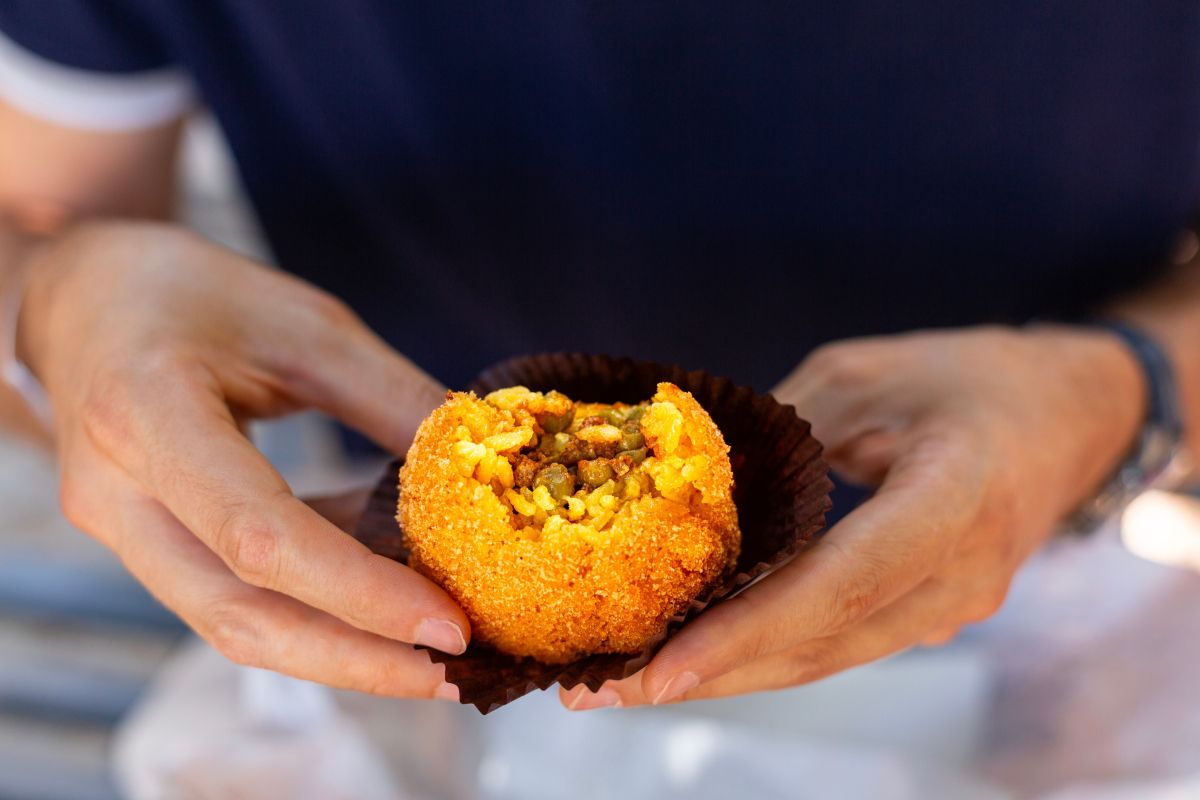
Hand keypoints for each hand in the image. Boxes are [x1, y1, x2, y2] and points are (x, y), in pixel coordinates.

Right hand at [21, 221, 466, 699]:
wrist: (85, 297)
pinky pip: (229, 595)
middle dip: (355, 660)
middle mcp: (115, 492)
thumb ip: (391, 397)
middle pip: (236, 616)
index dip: (360, 594)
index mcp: (146, 414)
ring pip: (229, 623)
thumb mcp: (306, 324)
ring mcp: (119, 528)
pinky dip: (311, 612)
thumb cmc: (194, 292)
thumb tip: (483, 466)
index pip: (259, 537)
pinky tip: (382, 610)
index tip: (450, 627)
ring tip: (431, 661)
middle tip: (455, 678)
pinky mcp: (143, 544)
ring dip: (336, 653)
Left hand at [562, 325, 1143, 708]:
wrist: (1071, 414)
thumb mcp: (866, 375)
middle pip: (821, 645)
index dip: (750, 630)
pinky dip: (764, 652)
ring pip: (824, 659)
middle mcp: (959, 576)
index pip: (843, 582)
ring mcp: (950, 608)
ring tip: (625, 684)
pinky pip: (837, 644)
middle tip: (600, 690)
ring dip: (726, 674)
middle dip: (709, 672)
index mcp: (956, 498)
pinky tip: (696, 653)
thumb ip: (781, 434)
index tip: (663, 667)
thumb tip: (683, 486)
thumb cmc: (968, 377)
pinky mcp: (928, 614)